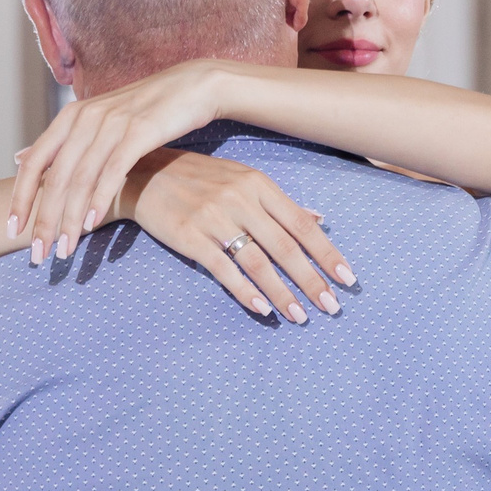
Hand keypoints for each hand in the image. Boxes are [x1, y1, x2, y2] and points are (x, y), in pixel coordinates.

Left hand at [10, 61, 228, 261]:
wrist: (193, 86)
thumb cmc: (144, 112)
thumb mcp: (96, 121)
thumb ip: (60, 143)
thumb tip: (20, 158)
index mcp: (70, 117)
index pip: (33, 164)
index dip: (20, 199)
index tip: (13, 231)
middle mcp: (85, 118)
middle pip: (55, 178)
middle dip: (44, 220)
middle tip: (38, 255)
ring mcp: (111, 123)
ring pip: (81, 180)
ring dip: (70, 220)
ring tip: (66, 249)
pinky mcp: (139, 131)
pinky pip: (112, 172)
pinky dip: (99, 200)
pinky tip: (92, 224)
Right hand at [127, 150, 348, 324]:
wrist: (142, 173)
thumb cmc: (200, 178)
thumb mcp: (243, 179)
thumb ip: (280, 203)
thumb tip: (320, 219)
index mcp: (259, 185)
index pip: (302, 224)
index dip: (327, 253)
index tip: (348, 278)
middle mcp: (241, 200)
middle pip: (285, 247)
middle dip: (312, 280)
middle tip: (332, 307)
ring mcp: (215, 218)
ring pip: (258, 262)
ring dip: (282, 293)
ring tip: (301, 316)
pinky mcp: (190, 236)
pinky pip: (224, 270)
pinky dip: (245, 291)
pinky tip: (263, 309)